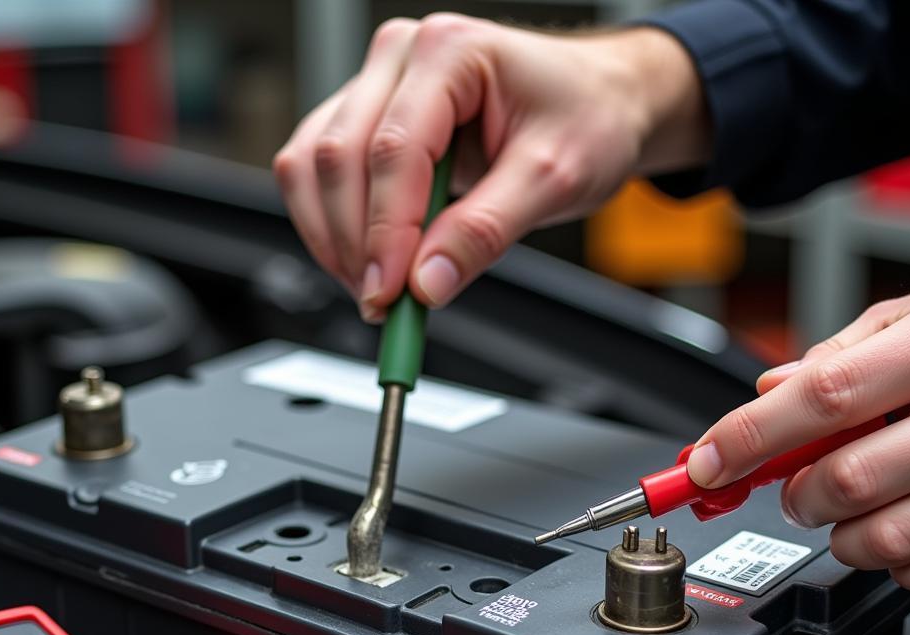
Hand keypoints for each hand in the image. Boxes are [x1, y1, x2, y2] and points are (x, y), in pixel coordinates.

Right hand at [273, 14, 708, 320]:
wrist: (598, 104)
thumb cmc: (586, 118)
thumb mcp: (554, 178)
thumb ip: (485, 231)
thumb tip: (427, 283)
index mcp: (450, 53)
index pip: (393, 150)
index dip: (386, 233)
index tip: (391, 294)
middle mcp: (401, 60)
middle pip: (339, 157)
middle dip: (354, 245)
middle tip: (384, 306)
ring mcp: (376, 88)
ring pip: (312, 165)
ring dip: (332, 239)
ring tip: (374, 291)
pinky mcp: (365, 121)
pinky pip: (316, 172)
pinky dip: (329, 226)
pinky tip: (363, 263)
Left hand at [686, 294, 909, 586]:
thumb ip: (845, 354)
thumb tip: (769, 388)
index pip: (823, 395)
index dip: (749, 436)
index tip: (705, 463)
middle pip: (844, 478)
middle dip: (797, 495)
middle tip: (799, 487)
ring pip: (881, 538)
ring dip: (842, 535)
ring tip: (851, 508)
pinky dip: (892, 558)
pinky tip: (901, 522)